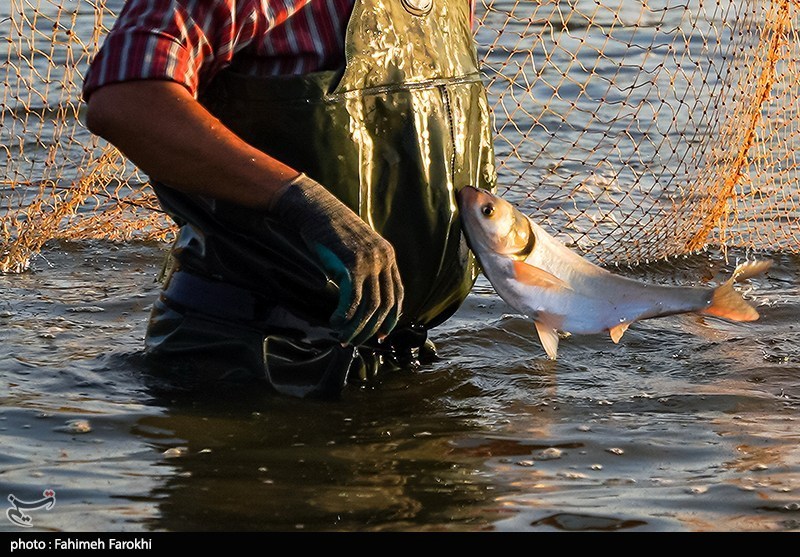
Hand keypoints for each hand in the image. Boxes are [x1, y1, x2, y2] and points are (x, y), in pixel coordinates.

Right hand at [272, 174, 403, 345]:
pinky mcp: (352, 262)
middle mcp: (383, 258)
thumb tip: (357, 303)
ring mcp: (369, 260)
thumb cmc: (328, 231)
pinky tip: (335, 321)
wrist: (314, 207)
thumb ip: (361, 272)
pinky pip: (353, 298)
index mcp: (387, 255)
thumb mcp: (352, 251)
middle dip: (371, 329)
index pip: (397, 294)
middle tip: (355, 342)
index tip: (381, 336)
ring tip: (343, 338)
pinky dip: (345, 315)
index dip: (391, 319)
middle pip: (385, 304)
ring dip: (356, 327)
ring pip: (370, 305)